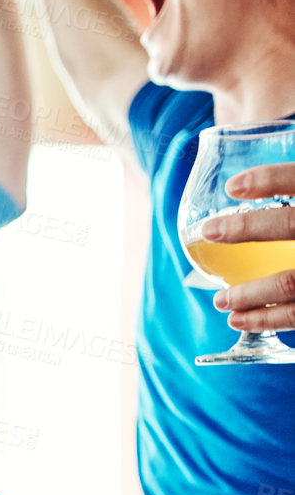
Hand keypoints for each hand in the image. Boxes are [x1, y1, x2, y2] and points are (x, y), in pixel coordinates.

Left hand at [205, 163, 294, 334]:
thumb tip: (276, 173)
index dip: (272, 179)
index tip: (233, 187)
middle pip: (293, 224)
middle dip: (246, 230)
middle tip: (208, 231)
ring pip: (292, 284)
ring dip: (250, 293)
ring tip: (221, 299)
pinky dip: (270, 321)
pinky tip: (244, 320)